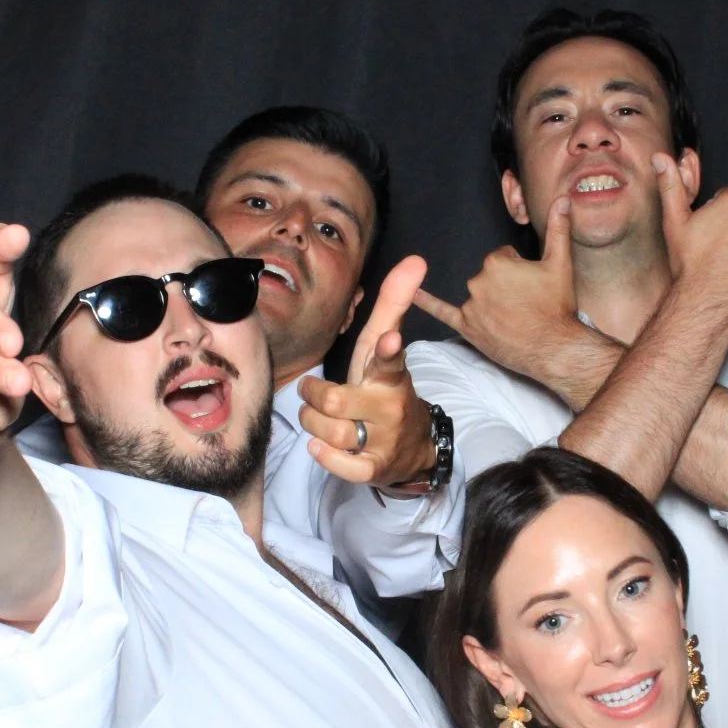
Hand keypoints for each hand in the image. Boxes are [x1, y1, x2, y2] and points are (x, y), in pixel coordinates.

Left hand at [299, 257, 436, 485]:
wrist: (414, 447)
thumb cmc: (385, 388)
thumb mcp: (385, 348)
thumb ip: (393, 304)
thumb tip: (415, 259)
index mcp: (390, 375)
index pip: (390, 361)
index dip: (389, 351)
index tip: (391, 341)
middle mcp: (389, 408)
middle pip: (333, 402)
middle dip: (312, 397)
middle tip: (314, 394)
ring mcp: (383, 440)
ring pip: (328, 431)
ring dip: (312, 424)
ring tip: (318, 419)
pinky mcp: (374, 468)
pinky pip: (340, 466)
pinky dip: (325, 456)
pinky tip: (321, 445)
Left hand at [413, 195, 590, 384]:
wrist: (553, 348)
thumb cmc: (557, 307)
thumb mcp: (561, 263)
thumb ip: (558, 228)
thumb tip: (562, 198)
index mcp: (496, 262)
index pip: (503, 257)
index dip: (519, 270)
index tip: (532, 285)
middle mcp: (478, 281)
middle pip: (489, 276)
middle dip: (505, 286)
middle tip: (526, 303)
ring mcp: (471, 305)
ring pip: (477, 294)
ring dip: (491, 301)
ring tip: (515, 317)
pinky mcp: (467, 327)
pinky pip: (443, 312)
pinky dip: (428, 304)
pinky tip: (413, 296)